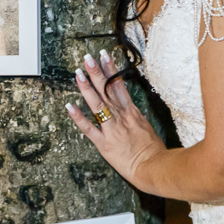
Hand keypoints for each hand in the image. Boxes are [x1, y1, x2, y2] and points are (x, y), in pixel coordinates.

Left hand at [65, 50, 165, 186]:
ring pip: (97, 105)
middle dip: (96, 72)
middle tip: (87, 58)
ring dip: (87, 89)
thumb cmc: (153, 150)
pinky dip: (78, 118)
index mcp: (131, 112)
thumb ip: (134, 116)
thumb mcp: (146, 127)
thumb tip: (129, 108)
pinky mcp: (104, 144)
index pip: (118, 85)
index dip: (110, 70)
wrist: (155, 167)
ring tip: (78, 74)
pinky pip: (89, 129)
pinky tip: (69, 106)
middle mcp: (121, 117)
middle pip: (106, 90)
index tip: (103, 55)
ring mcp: (112, 129)